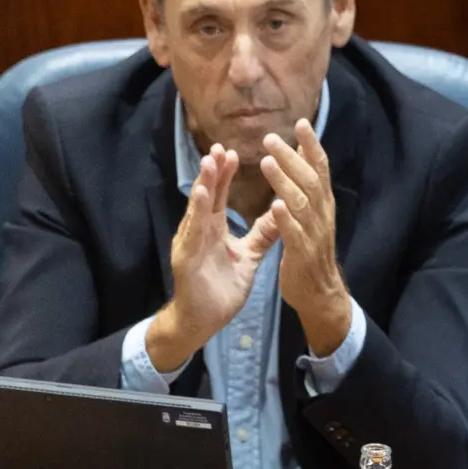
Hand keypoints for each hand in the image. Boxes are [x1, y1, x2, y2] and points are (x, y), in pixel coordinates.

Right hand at [150, 147, 282, 371]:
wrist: (204, 320)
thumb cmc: (221, 289)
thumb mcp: (248, 256)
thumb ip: (262, 235)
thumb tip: (281, 214)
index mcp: (213, 229)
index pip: (219, 196)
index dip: (225, 175)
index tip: (233, 153)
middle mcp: (199, 231)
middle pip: (207, 196)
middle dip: (213, 172)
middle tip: (219, 147)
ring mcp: (190, 243)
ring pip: (197, 209)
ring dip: (203, 184)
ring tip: (209, 162)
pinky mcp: (186, 258)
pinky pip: (193, 232)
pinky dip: (196, 213)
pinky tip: (201, 195)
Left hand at [261, 119, 353, 356]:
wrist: (321, 293)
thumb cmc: (312, 251)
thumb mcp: (315, 216)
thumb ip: (310, 189)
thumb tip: (305, 156)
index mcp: (324, 204)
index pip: (320, 168)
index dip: (312, 145)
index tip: (301, 122)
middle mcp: (322, 214)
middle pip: (309, 180)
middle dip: (291, 157)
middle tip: (270, 138)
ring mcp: (314, 234)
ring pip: (301, 202)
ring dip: (285, 181)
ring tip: (267, 162)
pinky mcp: (302, 254)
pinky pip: (295, 234)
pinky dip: (286, 219)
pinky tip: (275, 206)